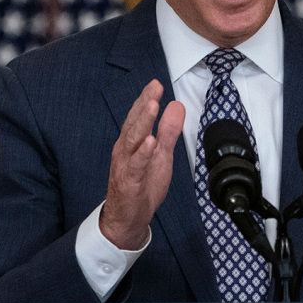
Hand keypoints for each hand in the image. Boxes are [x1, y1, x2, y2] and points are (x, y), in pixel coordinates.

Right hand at [99, 79, 184, 249]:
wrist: (128, 218)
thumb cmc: (142, 186)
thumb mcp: (161, 155)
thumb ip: (168, 131)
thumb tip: (176, 106)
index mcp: (132, 142)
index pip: (139, 116)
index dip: (146, 99)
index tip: (156, 84)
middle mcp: (125, 150)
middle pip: (134, 123)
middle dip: (144, 104)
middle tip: (155, 89)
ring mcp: (125, 165)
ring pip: (133, 140)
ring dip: (143, 122)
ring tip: (152, 106)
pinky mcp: (129, 182)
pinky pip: (135, 166)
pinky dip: (142, 153)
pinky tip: (150, 142)